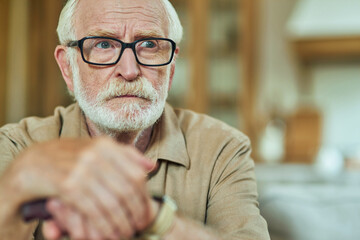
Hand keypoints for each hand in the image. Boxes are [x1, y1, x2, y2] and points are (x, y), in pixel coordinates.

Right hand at [4, 137, 156, 238]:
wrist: (33, 162)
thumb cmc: (70, 157)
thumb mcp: (98, 148)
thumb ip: (126, 155)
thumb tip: (152, 166)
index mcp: (106, 146)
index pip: (136, 175)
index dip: (144, 197)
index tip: (147, 212)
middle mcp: (95, 156)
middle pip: (126, 191)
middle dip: (135, 213)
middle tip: (138, 226)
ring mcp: (81, 170)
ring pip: (111, 203)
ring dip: (121, 223)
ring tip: (125, 233)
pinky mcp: (68, 186)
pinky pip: (93, 211)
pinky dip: (103, 226)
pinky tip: (108, 235)